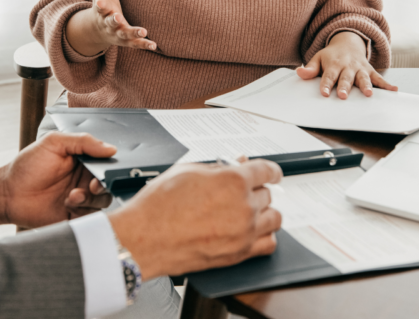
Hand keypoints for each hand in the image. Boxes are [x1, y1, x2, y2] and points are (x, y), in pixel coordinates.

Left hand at [0, 132, 116, 231]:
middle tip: (91, 186)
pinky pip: (92, 216)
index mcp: (82, 159)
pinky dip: (84, 211)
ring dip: (91, 199)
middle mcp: (84, 178)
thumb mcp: (54, 143)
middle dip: (102, 186)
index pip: (105, 162)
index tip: (104, 171)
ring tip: (72, 197)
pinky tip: (68, 205)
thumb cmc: (27, 166)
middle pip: (108, 183)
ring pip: (103, 201)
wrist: (8, 194)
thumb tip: (111, 148)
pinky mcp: (75, 215)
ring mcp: (81, 197)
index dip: (108, 167)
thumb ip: (83, 141)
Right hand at [64, 0, 156, 56]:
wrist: (99, 31)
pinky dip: (144, 44)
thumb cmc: (104, 7)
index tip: (99, 2)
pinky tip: (154, 45)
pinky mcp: (127, 41)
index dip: (100, 5)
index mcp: (102, 12)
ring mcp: (118, 34)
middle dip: (114, 21)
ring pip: (124, 35)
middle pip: (111, 23)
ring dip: (133, 33)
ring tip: (143, 31)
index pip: (100, 8)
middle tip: (118, 17)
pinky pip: (135, 44)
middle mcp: (108, 25)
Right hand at [107, 159, 282, 279]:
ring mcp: (244, 232)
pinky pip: (269, 244)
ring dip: (264, 212)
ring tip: (249, 210)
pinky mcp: (239, 254)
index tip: (272, 173)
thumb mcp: (187, 171)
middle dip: (256, 190)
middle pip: (268, 194)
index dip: (271, 170)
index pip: (267, 171)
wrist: (144, 238)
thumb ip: (217, 167)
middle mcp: (244, 206)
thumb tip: (235, 165)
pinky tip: (254, 231)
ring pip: (274, 218)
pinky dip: (266, 236)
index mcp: (233, 181)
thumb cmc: (159, 206)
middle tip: (241, 191)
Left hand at [296, 31, 396, 98]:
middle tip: (343, 95)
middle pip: (346, 78)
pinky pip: (378, 78)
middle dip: (345, 86)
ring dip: (366, 85)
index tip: (323, 93)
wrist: (348, 42)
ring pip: (363, 78)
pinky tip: (394, 90)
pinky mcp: (369, 71)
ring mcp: (359, 69)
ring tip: (368, 94)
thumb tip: (299, 72)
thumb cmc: (331, 55)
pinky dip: (386, 84)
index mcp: (333, 64)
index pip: (328, 76)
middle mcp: (347, 67)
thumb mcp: (318, 58)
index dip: (325, 84)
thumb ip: (310, 68)